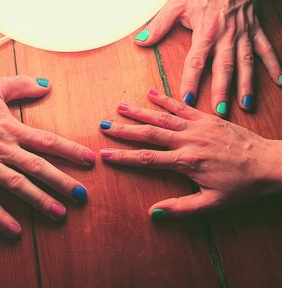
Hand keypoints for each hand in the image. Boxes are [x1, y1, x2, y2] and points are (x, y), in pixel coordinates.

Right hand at [0, 75, 94, 236]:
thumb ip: (21, 85)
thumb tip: (45, 84)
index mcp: (11, 129)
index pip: (48, 142)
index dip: (70, 151)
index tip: (88, 160)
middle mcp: (3, 150)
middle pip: (38, 168)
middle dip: (62, 182)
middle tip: (81, 195)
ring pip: (17, 186)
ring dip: (39, 201)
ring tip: (59, 214)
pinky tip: (15, 231)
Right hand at [99, 89, 281, 218]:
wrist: (269, 164)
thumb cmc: (241, 186)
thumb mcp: (212, 203)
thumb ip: (181, 209)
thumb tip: (153, 213)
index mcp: (187, 162)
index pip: (147, 158)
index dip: (124, 157)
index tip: (106, 154)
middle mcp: (188, 140)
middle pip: (149, 133)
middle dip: (124, 130)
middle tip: (104, 125)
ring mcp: (197, 126)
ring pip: (162, 116)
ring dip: (139, 111)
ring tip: (120, 106)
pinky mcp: (207, 118)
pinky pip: (182, 106)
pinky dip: (165, 99)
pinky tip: (151, 93)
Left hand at [135, 0, 281, 116]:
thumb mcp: (177, 5)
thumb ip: (159, 25)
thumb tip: (141, 41)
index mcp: (205, 32)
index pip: (196, 61)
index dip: (191, 80)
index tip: (187, 99)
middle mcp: (226, 36)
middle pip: (223, 67)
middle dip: (222, 90)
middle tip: (220, 111)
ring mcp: (243, 34)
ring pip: (246, 63)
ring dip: (246, 85)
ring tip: (246, 104)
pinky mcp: (254, 30)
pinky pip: (266, 48)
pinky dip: (274, 64)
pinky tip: (279, 81)